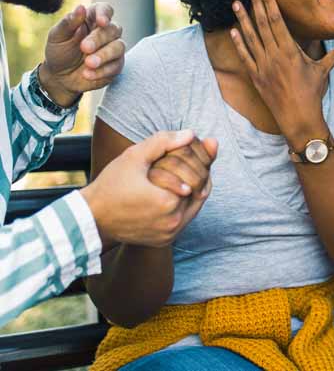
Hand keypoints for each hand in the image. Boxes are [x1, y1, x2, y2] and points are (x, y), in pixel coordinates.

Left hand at [41, 3, 124, 105]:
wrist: (60, 78)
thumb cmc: (59, 52)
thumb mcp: (57, 37)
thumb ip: (68, 22)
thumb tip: (81, 7)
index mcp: (91, 20)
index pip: (105, 9)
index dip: (105, 13)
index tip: (101, 22)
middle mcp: (105, 32)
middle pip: (113, 29)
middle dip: (99, 39)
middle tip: (84, 48)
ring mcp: (113, 48)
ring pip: (119, 46)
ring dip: (104, 55)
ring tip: (88, 63)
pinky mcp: (116, 65)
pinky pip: (116, 66)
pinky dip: (102, 71)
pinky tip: (88, 74)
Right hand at [80, 130, 217, 248]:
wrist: (90, 219)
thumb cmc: (110, 185)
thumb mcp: (133, 157)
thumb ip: (163, 142)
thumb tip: (190, 134)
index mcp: (168, 201)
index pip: (200, 173)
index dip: (198, 157)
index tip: (192, 146)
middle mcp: (173, 222)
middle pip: (201, 189)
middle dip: (199, 171)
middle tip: (194, 157)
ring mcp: (170, 234)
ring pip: (195, 205)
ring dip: (194, 187)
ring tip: (185, 170)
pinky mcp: (165, 240)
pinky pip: (184, 218)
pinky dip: (184, 203)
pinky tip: (178, 187)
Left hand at [230, 0, 333, 144]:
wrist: (298, 118)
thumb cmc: (312, 94)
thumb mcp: (323, 71)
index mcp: (290, 51)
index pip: (278, 21)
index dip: (269, 3)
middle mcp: (275, 56)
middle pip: (263, 24)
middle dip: (255, 4)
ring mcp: (263, 66)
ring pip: (250, 38)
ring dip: (243, 19)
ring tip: (236, 3)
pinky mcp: (256, 77)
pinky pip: (245, 56)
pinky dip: (239, 43)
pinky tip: (234, 30)